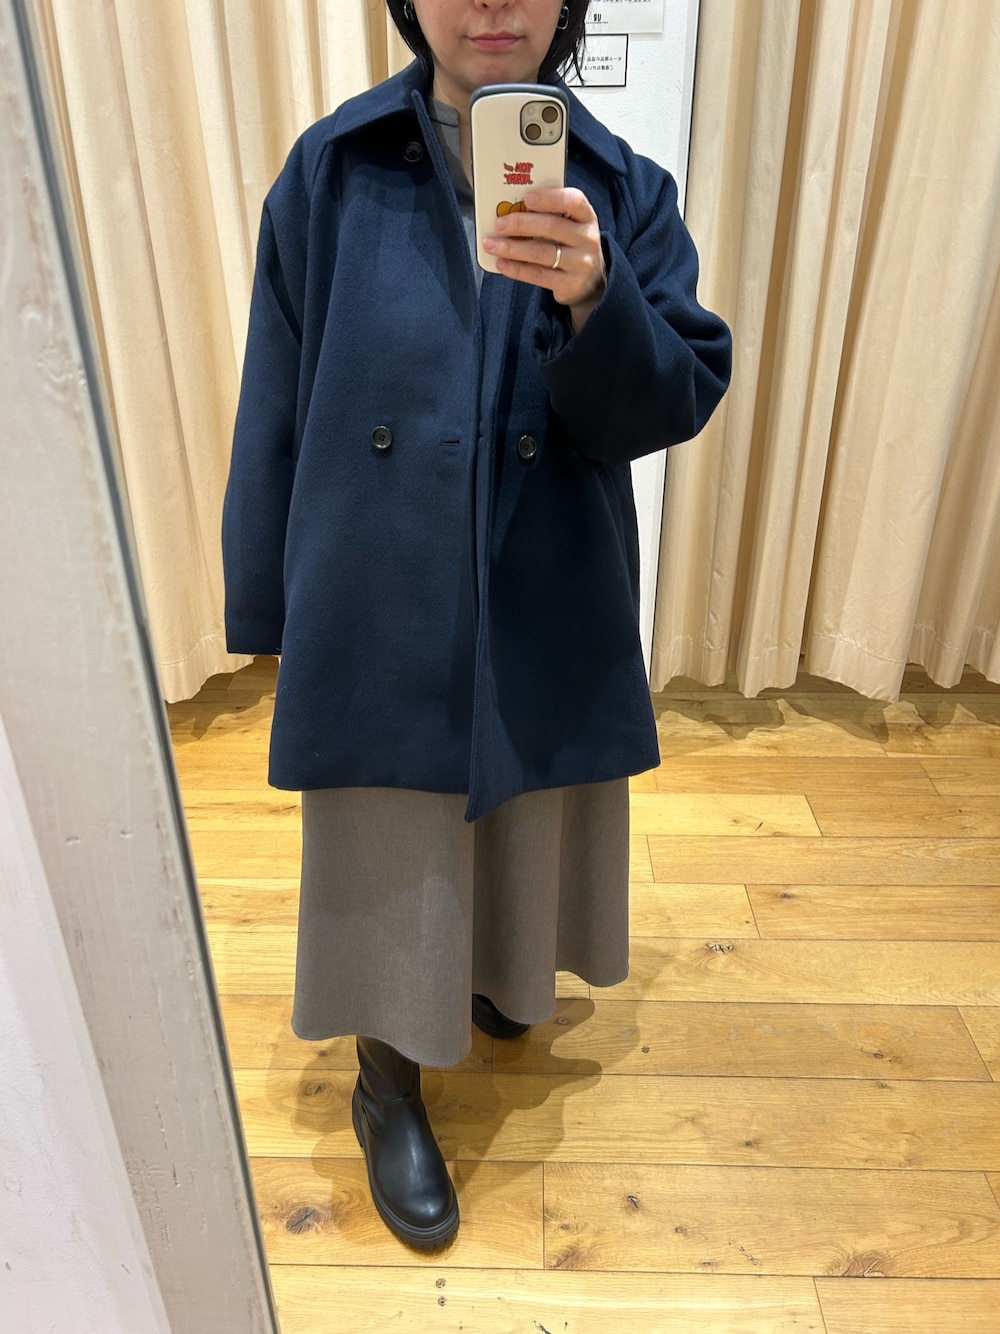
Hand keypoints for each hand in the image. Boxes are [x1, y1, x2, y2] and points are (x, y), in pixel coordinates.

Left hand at [483, 187, 606, 331]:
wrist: (591, 282)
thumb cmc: (572, 246)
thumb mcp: (571, 226)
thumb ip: (551, 215)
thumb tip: (511, 208)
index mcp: (587, 217)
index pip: (573, 201)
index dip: (550, 198)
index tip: (527, 198)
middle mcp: (587, 239)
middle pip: (551, 226)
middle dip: (520, 223)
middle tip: (499, 224)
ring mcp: (580, 263)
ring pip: (541, 252)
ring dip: (512, 247)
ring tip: (491, 244)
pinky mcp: (569, 284)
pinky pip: (538, 275)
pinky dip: (516, 268)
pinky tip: (501, 263)